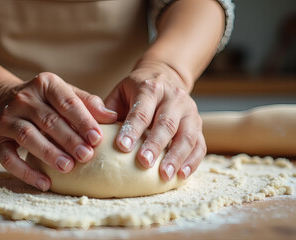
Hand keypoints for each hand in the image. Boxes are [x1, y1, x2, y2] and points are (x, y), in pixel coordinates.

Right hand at [0, 72, 116, 190]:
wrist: (0, 99)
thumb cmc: (43, 101)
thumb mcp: (64, 93)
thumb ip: (87, 103)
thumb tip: (113, 117)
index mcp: (45, 84)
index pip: (66, 102)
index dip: (83, 120)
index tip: (98, 138)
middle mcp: (23, 98)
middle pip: (48, 120)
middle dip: (69, 139)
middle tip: (87, 156)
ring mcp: (6, 118)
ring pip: (27, 136)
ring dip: (49, 153)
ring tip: (68, 167)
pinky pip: (8, 158)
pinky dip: (25, 172)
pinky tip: (44, 183)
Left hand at [105, 60, 205, 180]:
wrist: (165, 76)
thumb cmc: (135, 91)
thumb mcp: (120, 92)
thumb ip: (107, 110)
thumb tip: (95, 132)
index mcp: (150, 89)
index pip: (141, 111)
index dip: (132, 130)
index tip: (122, 147)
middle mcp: (173, 98)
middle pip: (166, 123)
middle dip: (155, 145)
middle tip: (144, 163)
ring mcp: (189, 111)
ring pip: (187, 135)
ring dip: (176, 157)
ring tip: (165, 175)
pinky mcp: (199, 124)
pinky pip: (200, 144)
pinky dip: (192, 161)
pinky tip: (181, 175)